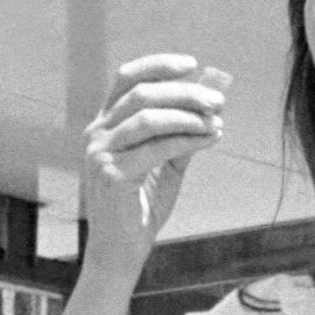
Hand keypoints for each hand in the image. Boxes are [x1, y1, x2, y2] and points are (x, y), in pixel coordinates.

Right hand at [80, 55, 228, 280]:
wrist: (121, 251)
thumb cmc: (142, 206)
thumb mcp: (165, 163)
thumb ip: (181, 133)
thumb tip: (213, 104)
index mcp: (104, 124)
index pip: (127, 78)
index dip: (159, 66)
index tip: (191, 64)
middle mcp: (96, 134)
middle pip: (143, 94)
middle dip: (185, 93)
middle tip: (217, 100)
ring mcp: (100, 154)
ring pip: (149, 118)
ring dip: (189, 116)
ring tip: (216, 121)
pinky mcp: (112, 176)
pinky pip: (156, 149)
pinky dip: (187, 140)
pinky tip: (208, 139)